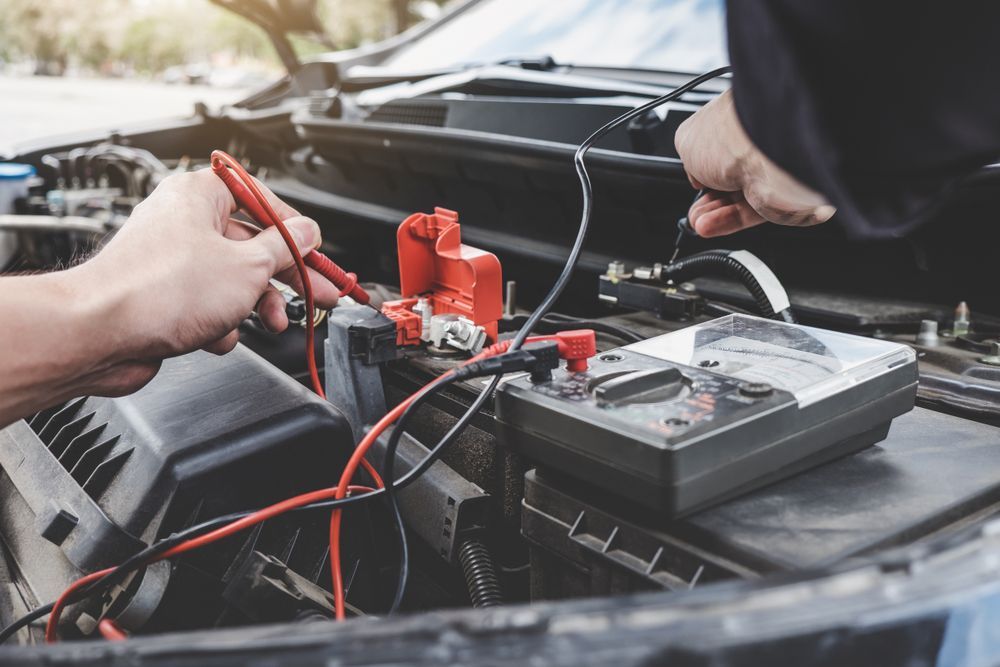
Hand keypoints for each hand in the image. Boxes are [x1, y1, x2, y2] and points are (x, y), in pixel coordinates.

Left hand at [74, 168, 338, 393]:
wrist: (99, 333)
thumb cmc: (159, 289)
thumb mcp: (248, 266)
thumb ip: (284, 248)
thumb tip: (306, 233)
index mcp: (200, 195)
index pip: (262, 200)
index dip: (295, 230)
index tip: (316, 252)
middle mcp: (183, 221)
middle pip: (252, 245)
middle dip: (286, 276)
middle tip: (320, 293)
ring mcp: (171, 260)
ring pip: (232, 280)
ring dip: (255, 306)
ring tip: (272, 323)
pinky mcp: (162, 296)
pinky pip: (207, 305)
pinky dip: (219, 323)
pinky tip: (216, 335)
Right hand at [674, 89, 835, 236]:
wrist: (767, 153)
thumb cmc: (731, 134)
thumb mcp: (685, 139)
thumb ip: (688, 158)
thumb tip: (696, 176)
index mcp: (739, 118)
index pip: (718, 144)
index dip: (702, 165)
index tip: (693, 180)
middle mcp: (758, 142)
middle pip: (728, 175)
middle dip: (707, 196)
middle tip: (694, 208)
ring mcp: (770, 170)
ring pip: (738, 197)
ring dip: (713, 211)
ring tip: (698, 220)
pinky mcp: (780, 196)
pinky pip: (750, 212)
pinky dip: (727, 221)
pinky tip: (708, 225)